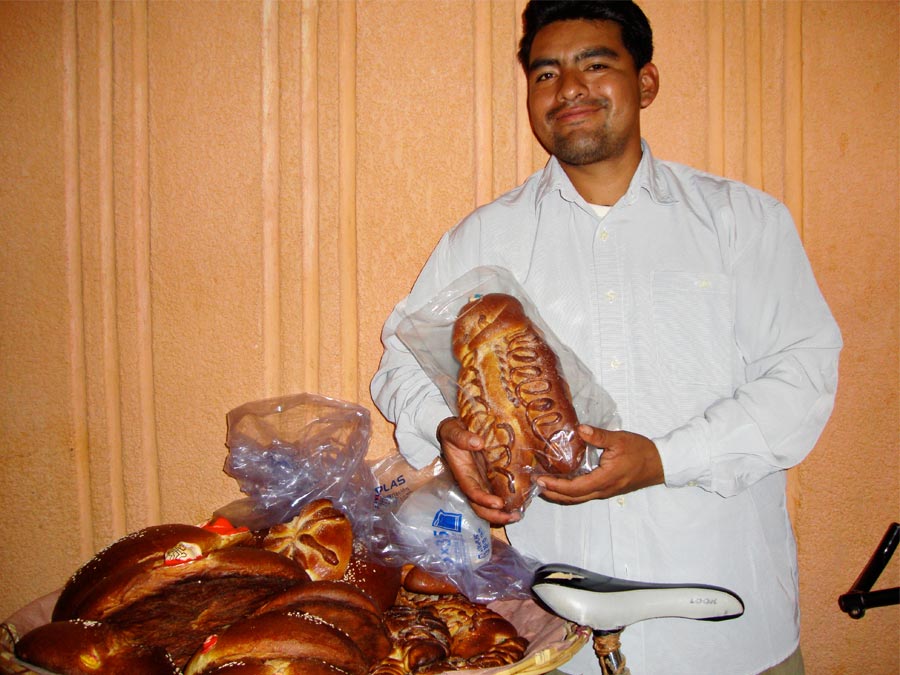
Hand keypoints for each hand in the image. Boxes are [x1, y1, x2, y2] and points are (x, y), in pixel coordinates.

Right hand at [436, 417, 520, 525]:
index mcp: (462, 473)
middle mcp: (472, 482)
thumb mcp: (452, 430)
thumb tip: (478, 443)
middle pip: (480, 506)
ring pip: (489, 504)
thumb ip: (461, 437)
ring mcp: (482, 481)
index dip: (483, 500)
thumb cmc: (453, 432)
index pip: (472, 491)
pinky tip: (521, 503)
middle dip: (495, 515)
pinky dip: (508, 501)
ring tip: (518, 515)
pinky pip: (498, 493)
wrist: (458, 429)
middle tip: (513, 516)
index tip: (497, 503)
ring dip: (503, 513)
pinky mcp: (491, 478)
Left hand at [537, 425, 664, 503]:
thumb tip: (580, 429)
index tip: (540, 479)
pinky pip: (585, 494)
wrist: (659, 463)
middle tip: (535, 483)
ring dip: (560, 493)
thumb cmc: (641, 451)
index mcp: (604, 479)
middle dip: (552, 492)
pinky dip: (570, 491)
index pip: (574, 488)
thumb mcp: (619, 440)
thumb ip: (599, 436)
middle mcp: (602, 490)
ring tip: (544, 484)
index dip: (556, 485)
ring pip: (578, 498)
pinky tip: (563, 482)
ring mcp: (605, 491)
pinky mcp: (607, 489)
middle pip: (572, 498)